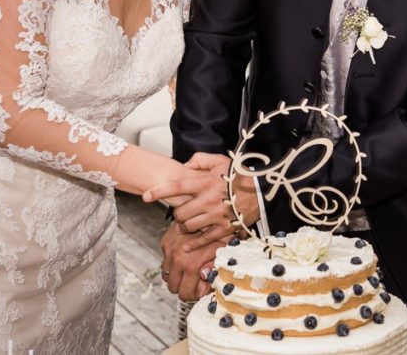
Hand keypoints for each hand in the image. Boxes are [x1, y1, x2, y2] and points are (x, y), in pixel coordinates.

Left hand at [143, 153, 258, 250]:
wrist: (261, 190)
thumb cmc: (238, 174)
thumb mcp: (219, 160)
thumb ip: (199, 160)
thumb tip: (184, 166)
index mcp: (205, 182)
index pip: (176, 186)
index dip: (158, 191)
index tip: (145, 196)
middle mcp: (208, 199)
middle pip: (180, 212)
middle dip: (176, 214)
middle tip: (180, 213)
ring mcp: (216, 215)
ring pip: (188, 226)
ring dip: (183, 227)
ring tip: (185, 225)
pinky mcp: (224, 228)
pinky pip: (203, 239)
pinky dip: (193, 244)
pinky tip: (186, 247)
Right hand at [159, 224, 224, 300]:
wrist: (204, 210)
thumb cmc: (218, 231)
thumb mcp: (222, 252)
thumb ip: (214, 269)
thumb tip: (204, 277)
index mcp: (191, 265)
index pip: (185, 294)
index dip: (194, 294)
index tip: (201, 287)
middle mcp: (177, 259)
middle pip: (173, 288)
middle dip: (184, 287)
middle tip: (195, 280)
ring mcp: (169, 251)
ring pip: (166, 276)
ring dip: (177, 275)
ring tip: (189, 269)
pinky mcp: (165, 242)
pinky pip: (165, 261)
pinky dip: (172, 263)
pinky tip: (184, 256)